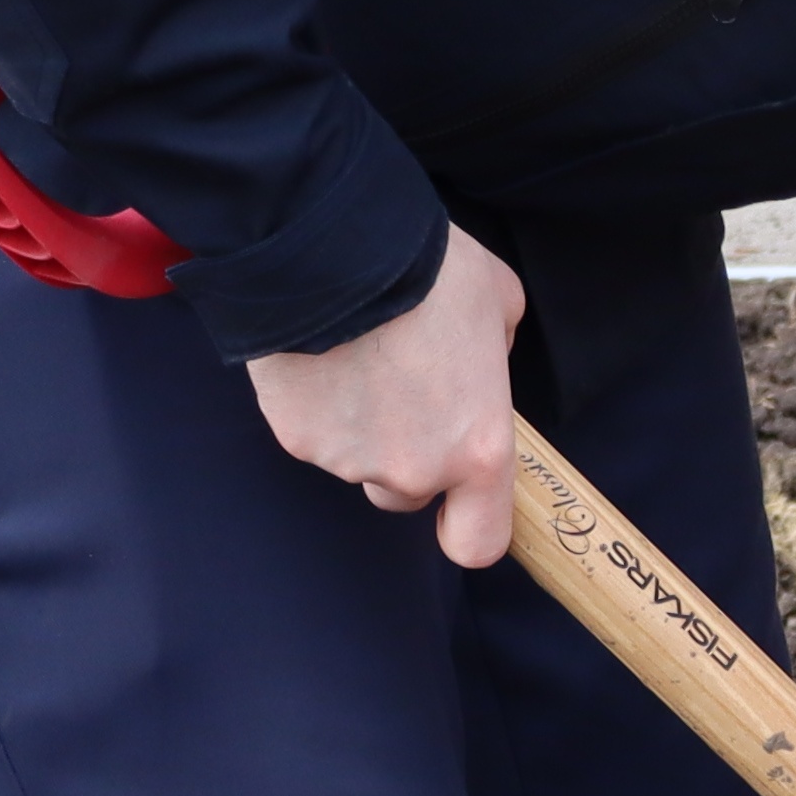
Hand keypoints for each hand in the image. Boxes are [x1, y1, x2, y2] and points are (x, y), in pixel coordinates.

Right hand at [244, 225, 526, 566]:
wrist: (335, 252)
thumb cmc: (430, 272)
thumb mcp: (501, 303)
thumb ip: (498, 354)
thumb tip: (480, 366)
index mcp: (479, 449)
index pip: (477, 544)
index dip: (468, 525)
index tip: (461, 503)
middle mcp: (413, 470)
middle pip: (407, 496)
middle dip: (406, 457)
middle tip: (403, 392)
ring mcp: (348, 461)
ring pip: (357, 464)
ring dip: (360, 429)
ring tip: (360, 360)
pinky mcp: (295, 439)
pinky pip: (314, 437)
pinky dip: (319, 408)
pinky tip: (324, 356)